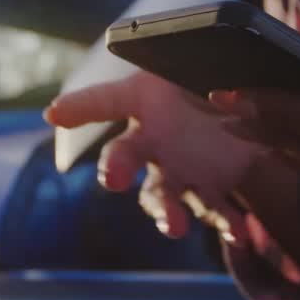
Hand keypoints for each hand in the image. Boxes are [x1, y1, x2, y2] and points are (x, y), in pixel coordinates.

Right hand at [44, 71, 262, 242]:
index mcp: (144, 103)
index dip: (78, 106)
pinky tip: (239, 233)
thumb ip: (190, 69)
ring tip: (173, 227)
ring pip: (164, 196)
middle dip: (116, 167)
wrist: (246, 110)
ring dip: (166, 212)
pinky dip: (226, 225)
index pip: (104, 101)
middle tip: (113, 178)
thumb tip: (182, 88)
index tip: (53, 114)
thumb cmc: (205, 82)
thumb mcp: (195, 65)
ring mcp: (179, 171)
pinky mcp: (212, 191)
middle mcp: (152, 143)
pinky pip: (216, 211)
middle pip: (123, 158)